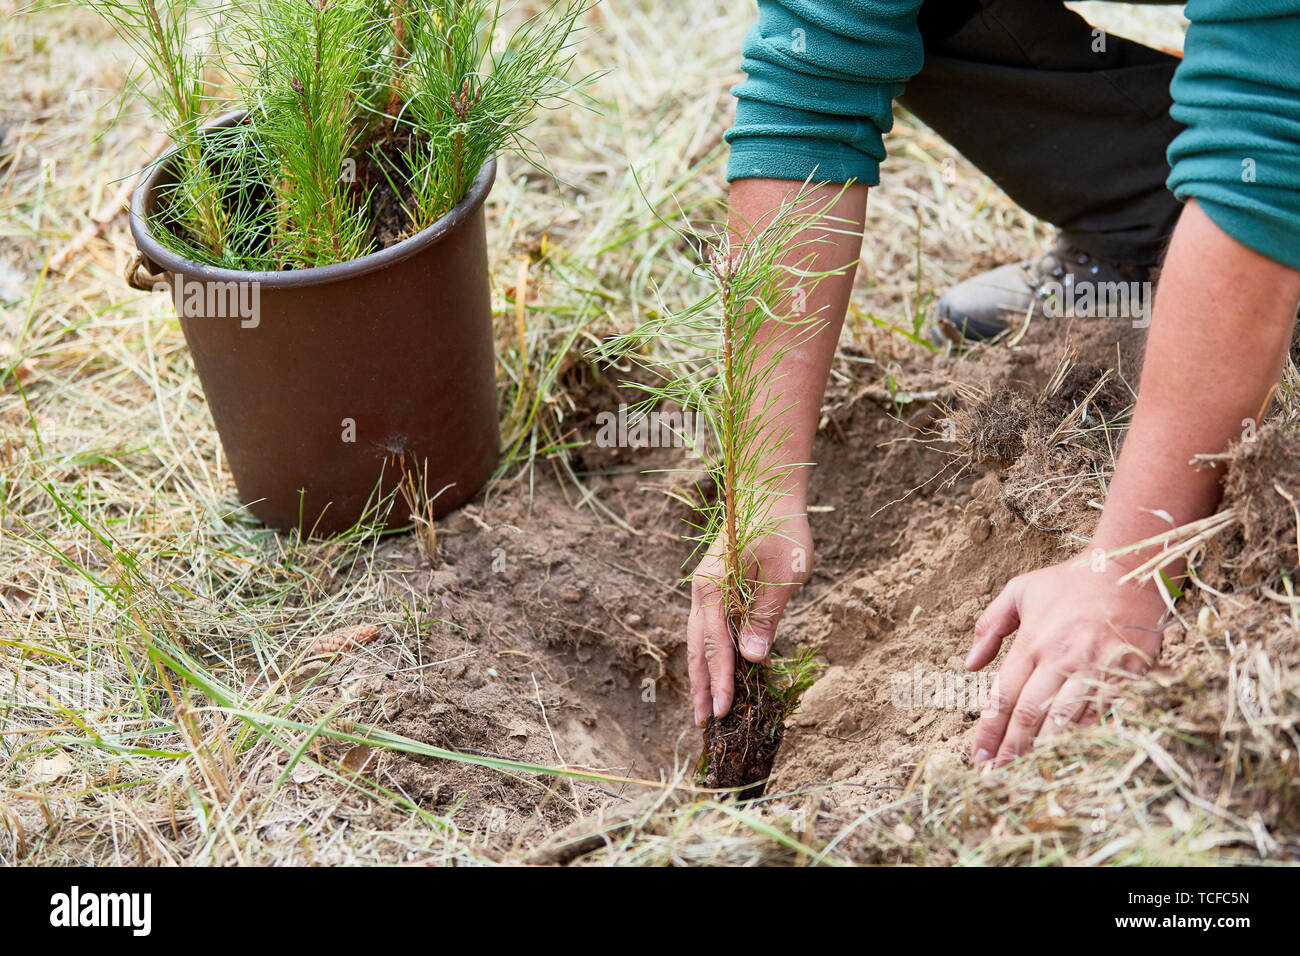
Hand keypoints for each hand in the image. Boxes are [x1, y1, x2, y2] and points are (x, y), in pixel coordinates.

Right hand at [687, 511, 812, 726]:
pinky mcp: (716, 587)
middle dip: (702, 687)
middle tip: (703, 724)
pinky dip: (711, 653)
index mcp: (714, 587)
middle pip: (697, 648)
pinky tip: (720, 672)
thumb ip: (766, 615)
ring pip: (698, 640)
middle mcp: (703, 591)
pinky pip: (709, 628)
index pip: (716, 646)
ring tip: (704, 707)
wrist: (768, 489)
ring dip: (703, 674)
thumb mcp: (784, 573)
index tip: (722, 713)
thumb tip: (752, 658)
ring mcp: (706, 589)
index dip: (720, 682)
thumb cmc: (781, 527)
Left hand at [965, 555, 1167, 765]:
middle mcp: (1061, 658)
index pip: (1003, 695)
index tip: (977, 756)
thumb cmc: (1071, 582)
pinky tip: (1073, 760)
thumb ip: (989, 625)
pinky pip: (1103, 716)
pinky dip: (1086, 740)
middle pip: (1030, 715)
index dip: (989, 730)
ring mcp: (1095, 668)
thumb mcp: (1020, 590)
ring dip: (1045, 752)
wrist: (1131, 569)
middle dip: (1011, 749)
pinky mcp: (1127, 675)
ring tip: (1028, 775)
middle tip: (997, 776)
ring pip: (1066, 721)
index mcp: (1032, 641)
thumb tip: (968, 664)